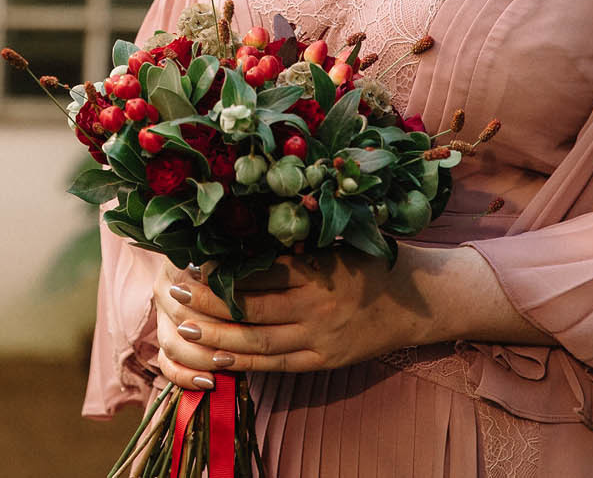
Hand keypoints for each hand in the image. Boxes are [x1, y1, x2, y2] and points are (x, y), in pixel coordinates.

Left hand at [149, 251, 442, 388]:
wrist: (416, 300)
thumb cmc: (370, 260)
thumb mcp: (335, 241)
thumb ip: (295, 241)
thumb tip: (242, 227)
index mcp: (317, 271)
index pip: (259, 273)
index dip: (222, 271)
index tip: (191, 263)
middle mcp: (316, 307)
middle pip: (251, 309)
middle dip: (209, 304)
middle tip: (176, 294)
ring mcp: (320, 339)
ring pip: (258, 342)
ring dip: (218, 336)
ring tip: (185, 327)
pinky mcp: (324, 361)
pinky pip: (277, 365)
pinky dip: (245, 362)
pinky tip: (217, 356)